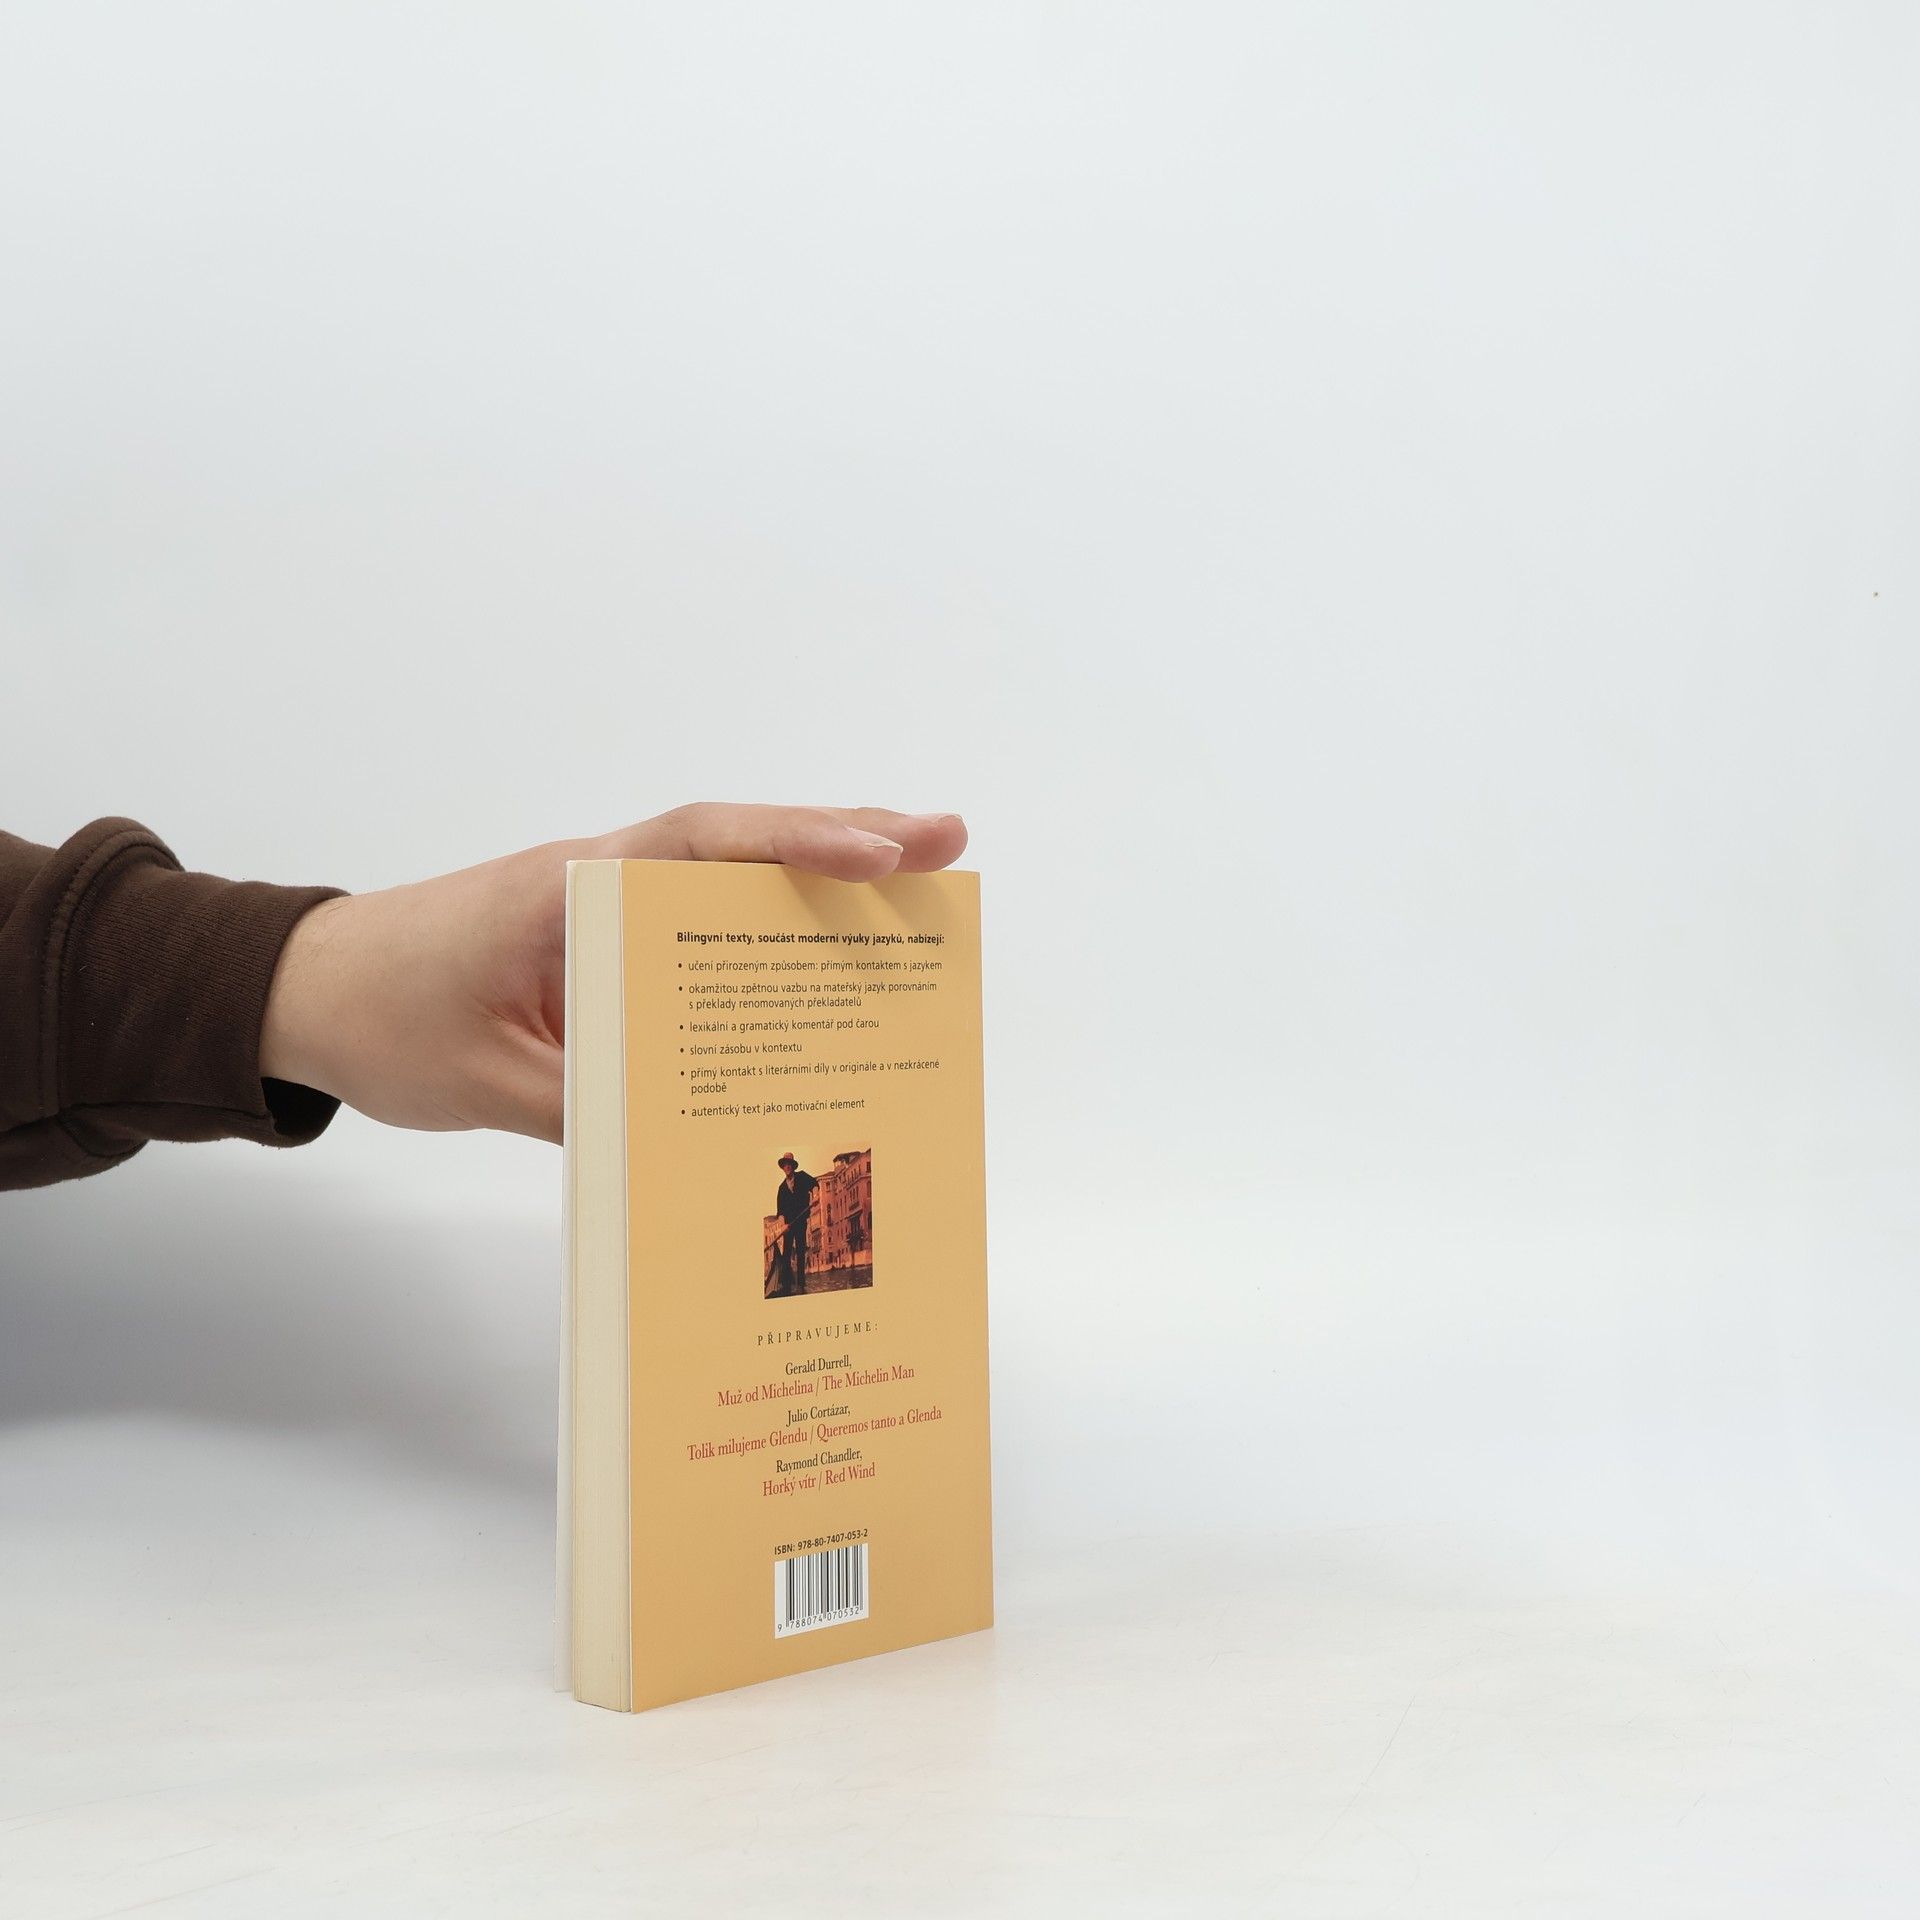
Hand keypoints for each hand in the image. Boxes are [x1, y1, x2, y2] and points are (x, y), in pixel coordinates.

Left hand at [259, 803, 967, 1143]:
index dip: (797, 844)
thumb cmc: (380, 1019)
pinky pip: (696, 925)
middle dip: (848, 839)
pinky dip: (764, 928)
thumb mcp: (485, 1083)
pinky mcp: (598, 942)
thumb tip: (696, 1144)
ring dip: (820, 876)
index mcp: (573, 887)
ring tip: (918, 888)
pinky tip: (817, 958)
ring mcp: (603, 905)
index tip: (881, 849)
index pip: (703, 844)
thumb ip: (589, 1107)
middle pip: (742, 843)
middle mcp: (601, 878)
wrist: (302, 994)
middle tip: (949, 843)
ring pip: (728, 877)